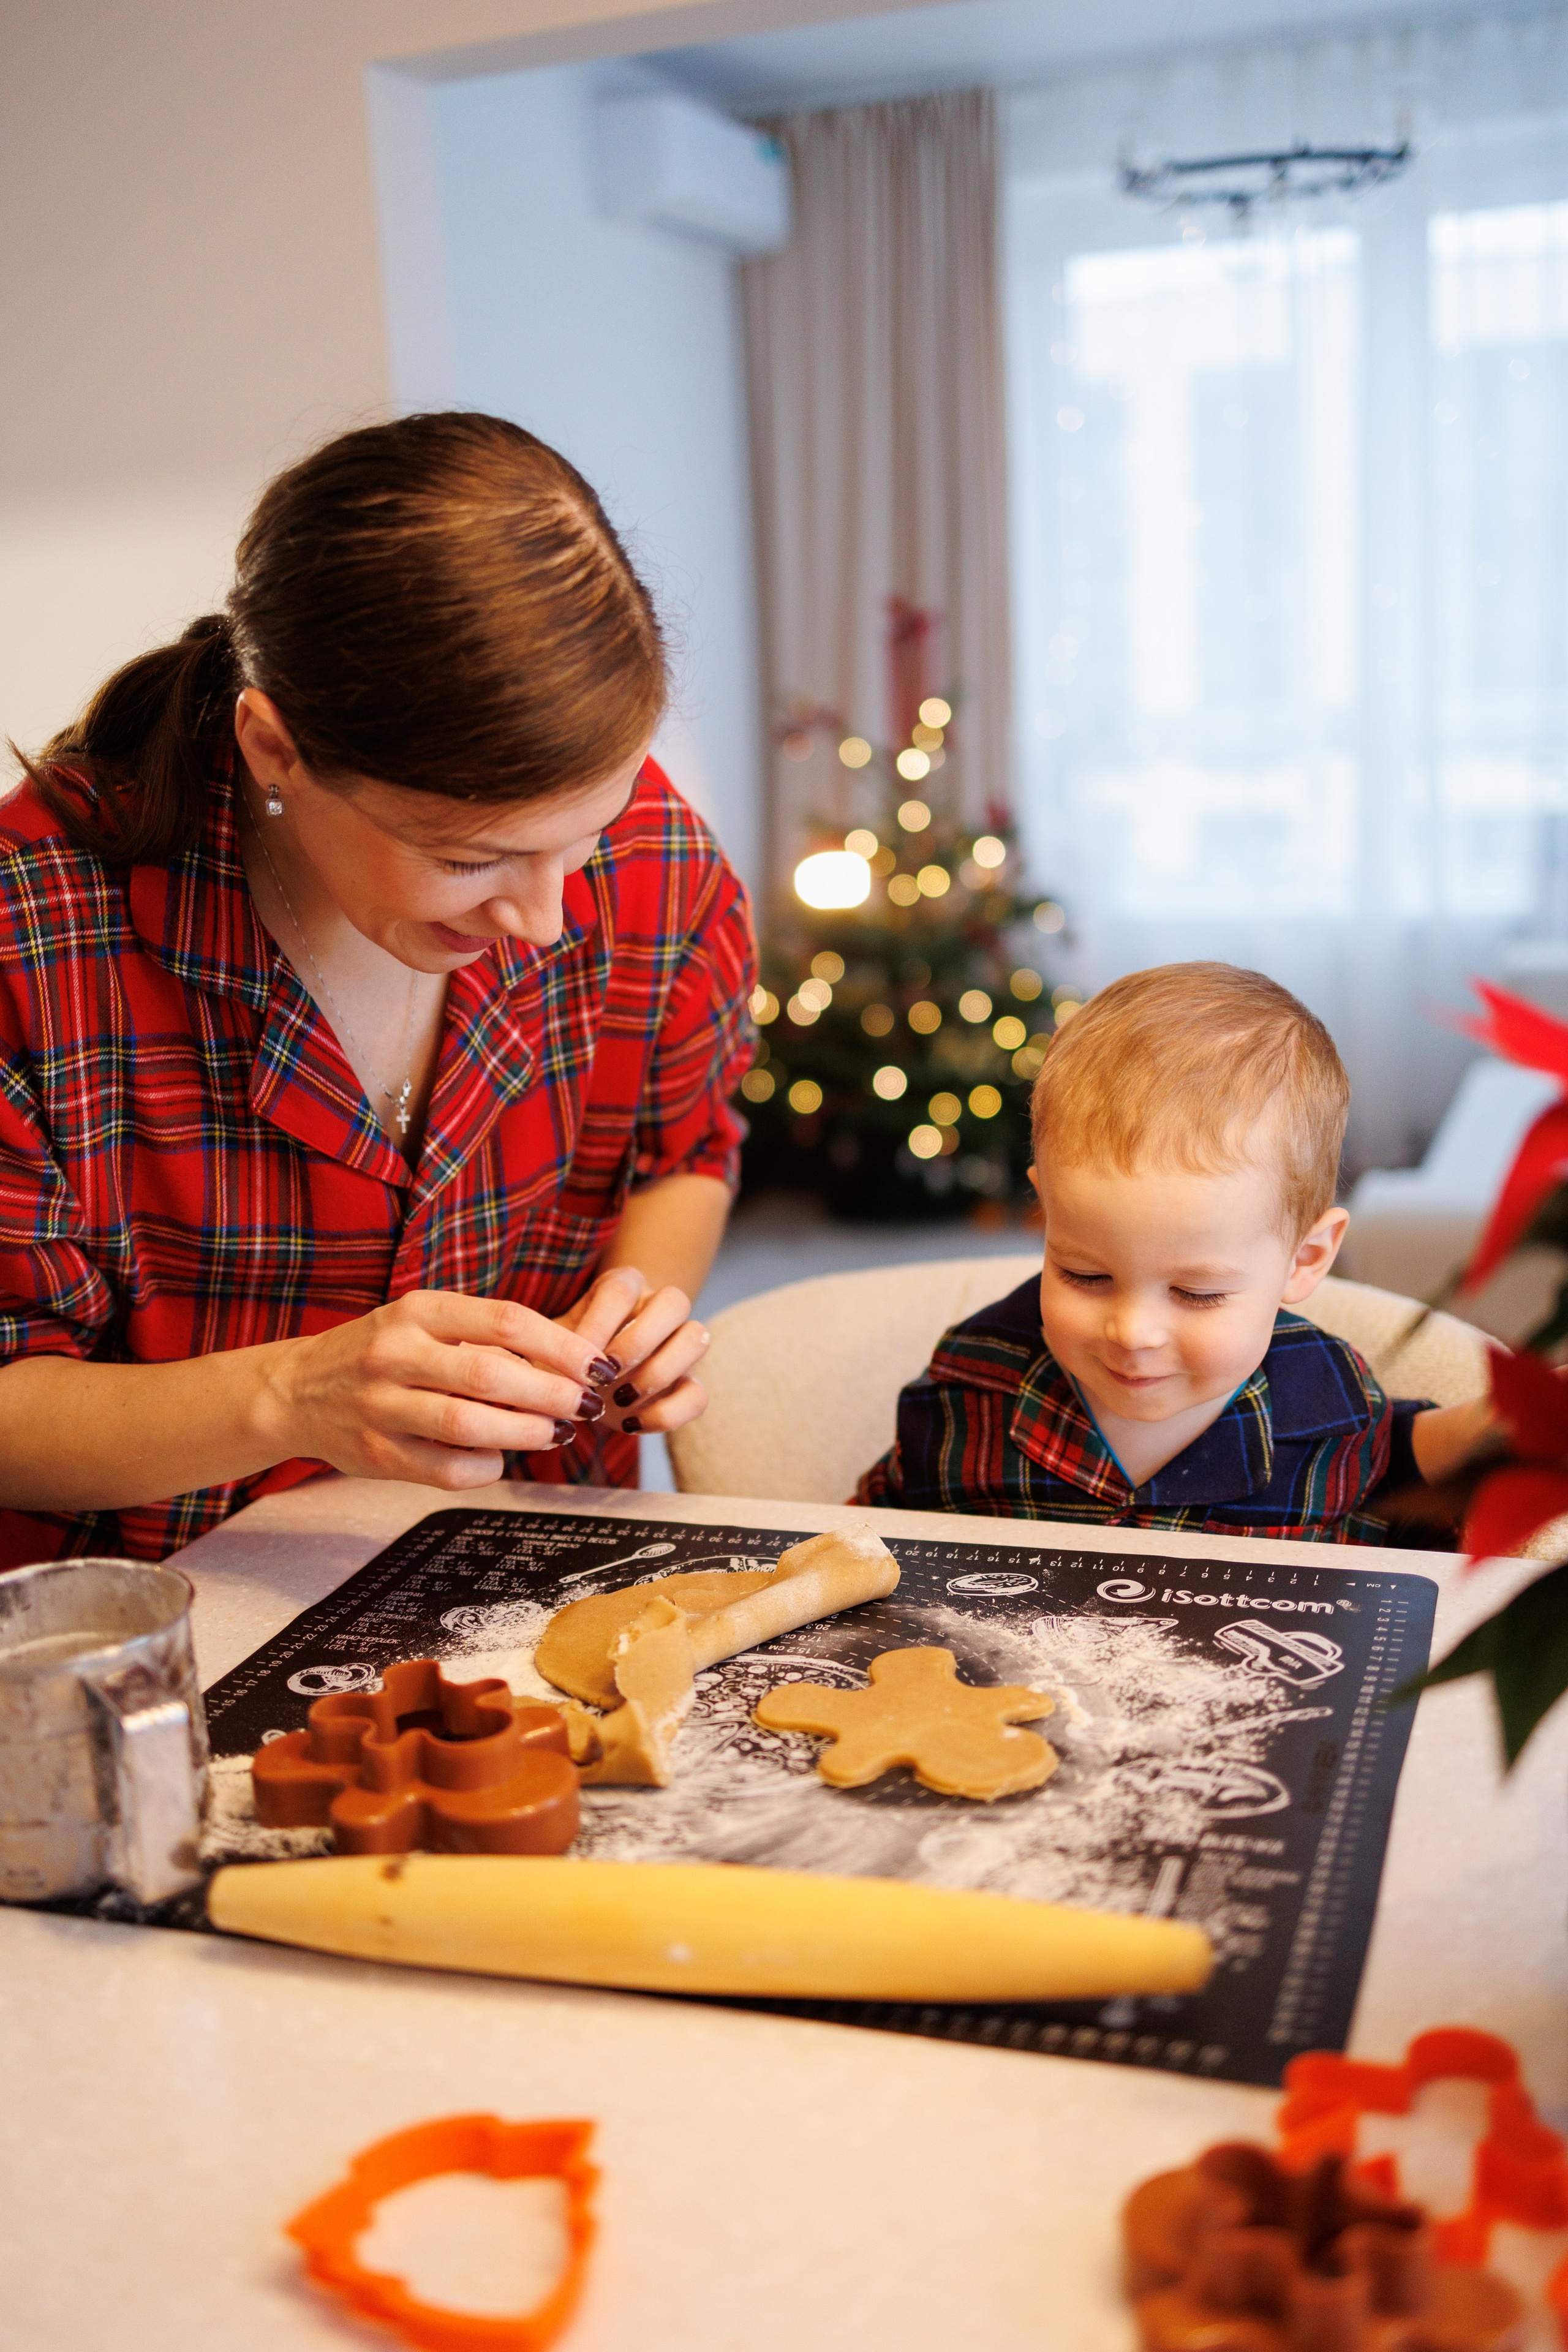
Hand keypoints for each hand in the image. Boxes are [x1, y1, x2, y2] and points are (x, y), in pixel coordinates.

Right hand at [257, 1291, 621, 1489]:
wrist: (296, 1390)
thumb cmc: (382, 1352)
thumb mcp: (423, 1322)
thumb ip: (484, 1336)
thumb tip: (568, 1365)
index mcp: (417, 1311)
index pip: (506, 1320)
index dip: (562, 1346)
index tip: (598, 1364)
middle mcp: (395, 1354)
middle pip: (492, 1375)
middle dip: (552, 1394)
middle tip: (585, 1405)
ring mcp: (380, 1406)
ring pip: (468, 1425)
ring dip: (526, 1433)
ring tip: (555, 1433)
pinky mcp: (375, 1454)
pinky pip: (445, 1469)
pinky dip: (485, 1467)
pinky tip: (498, 1458)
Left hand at [558, 1264, 711, 1437]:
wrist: (582, 1384)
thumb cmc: (562, 1357)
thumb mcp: (548, 1345)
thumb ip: (547, 1347)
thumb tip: (547, 1365)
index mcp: (622, 1288)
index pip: (622, 1289)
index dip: (599, 1323)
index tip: (574, 1356)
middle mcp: (657, 1309)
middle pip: (675, 1301)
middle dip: (639, 1341)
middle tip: (605, 1373)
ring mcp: (679, 1345)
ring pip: (698, 1338)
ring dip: (659, 1372)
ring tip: (622, 1398)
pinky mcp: (688, 1384)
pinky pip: (699, 1396)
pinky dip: (666, 1414)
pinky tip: (630, 1423)